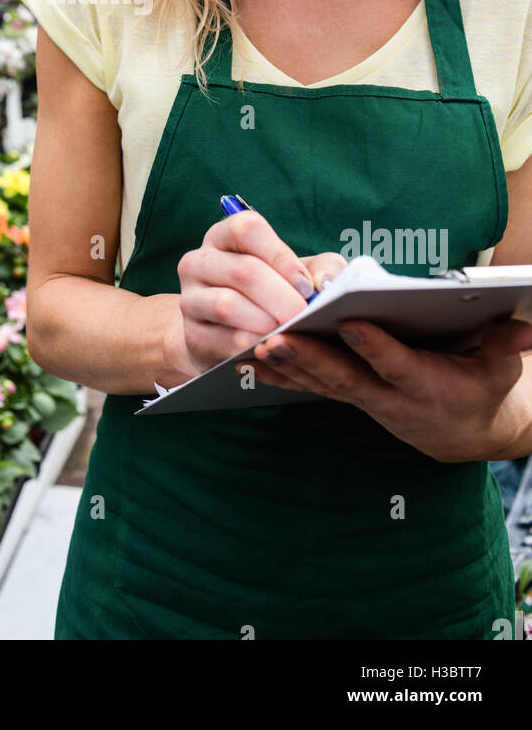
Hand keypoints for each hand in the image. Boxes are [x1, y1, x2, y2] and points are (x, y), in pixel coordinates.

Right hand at [164, 209, 346, 377]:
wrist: (229, 332)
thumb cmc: (272, 293)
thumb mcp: (298, 273)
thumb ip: (322, 268)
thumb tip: (327, 284)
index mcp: (224, 236)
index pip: (246, 229)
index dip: (280, 256)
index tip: (306, 285)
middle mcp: (199, 261)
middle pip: (243, 271)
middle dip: (281, 297)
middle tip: (305, 317)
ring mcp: (190, 298)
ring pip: (228, 305)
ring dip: (266, 322)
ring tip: (289, 333)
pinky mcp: (192, 334)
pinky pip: (223, 340)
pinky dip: (253, 346)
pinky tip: (272, 349)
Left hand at [243, 315, 531, 461]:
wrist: (468, 430)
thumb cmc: (483, 385)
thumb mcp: (501, 367)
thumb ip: (507, 345)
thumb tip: (524, 328)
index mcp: (428, 385)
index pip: (398, 365)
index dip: (374, 347)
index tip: (350, 322)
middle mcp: (390, 398)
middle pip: (344, 378)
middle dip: (309, 359)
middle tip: (274, 339)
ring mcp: (365, 401)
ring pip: (319, 384)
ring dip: (284, 368)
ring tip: (249, 347)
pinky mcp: (349, 397)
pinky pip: (310, 388)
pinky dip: (280, 376)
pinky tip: (247, 361)